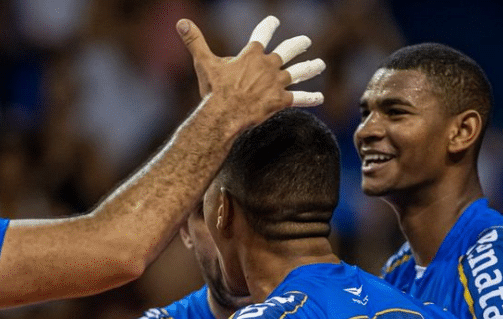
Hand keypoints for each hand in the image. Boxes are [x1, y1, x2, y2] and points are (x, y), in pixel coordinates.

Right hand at [177, 15, 324, 126]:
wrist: (225, 113)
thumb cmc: (214, 90)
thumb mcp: (204, 63)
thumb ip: (195, 41)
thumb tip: (180, 22)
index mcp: (251, 54)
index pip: (263, 34)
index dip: (269, 27)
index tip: (275, 22)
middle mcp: (268, 66)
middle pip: (287, 52)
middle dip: (297, 45)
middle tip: (305, 42)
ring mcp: (276, 83)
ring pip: (298, 73)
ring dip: (310, 67)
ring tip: (321, 64)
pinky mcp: (280, 101)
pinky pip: (299, 99)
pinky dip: (311, 99)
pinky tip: (321, 98)